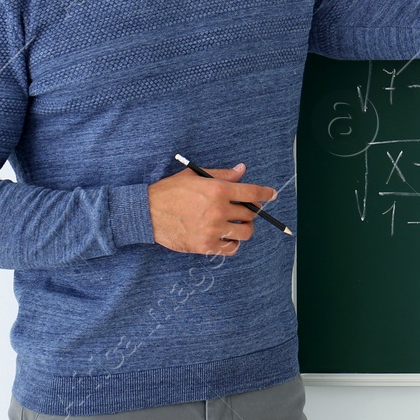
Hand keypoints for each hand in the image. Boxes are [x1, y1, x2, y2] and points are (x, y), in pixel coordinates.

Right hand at [147, 162, 276, 255]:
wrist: (146, 213)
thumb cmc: (169, 192)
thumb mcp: (195, 176)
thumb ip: (222, 174)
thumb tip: (242, 170)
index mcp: (217, 190)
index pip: (252, 192)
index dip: (266, 193)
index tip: (273, 195)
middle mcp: (218, 210)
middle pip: (251, 214)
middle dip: (251, 211)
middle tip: (243, 210)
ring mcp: (213, 230)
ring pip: (245, 233)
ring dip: (244, 228)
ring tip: (235, 224)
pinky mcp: (205, 246)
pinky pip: (231, 249)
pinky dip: (233, 244)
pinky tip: (226, 237)